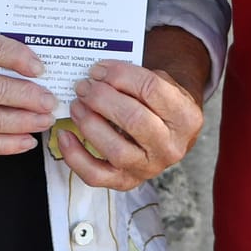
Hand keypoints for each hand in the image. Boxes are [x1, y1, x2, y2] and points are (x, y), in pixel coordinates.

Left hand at [60, 35, 206, 190]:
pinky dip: (75, 156)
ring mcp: (149, 168)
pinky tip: (64, 135)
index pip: (152, 89)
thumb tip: (97, 73)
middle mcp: (171, 147)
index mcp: (186, 117)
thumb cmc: (159, 101)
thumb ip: (136, 77)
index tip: (99, 69)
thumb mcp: (162, 82)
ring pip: (116, 150)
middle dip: (103, 99)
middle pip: (135, 120)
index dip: (121, 75)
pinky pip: (96, 175)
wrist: (170, 131)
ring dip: (90, 123)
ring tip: (77, 104)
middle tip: (84, 86)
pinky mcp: (126, 182)